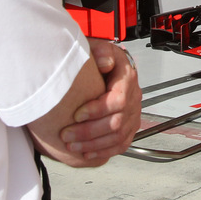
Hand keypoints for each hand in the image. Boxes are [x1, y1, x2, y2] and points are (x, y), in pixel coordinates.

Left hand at [59, 39, 141, 158]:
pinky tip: (87, 152)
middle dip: (89, 132)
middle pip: (117, 122)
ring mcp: (133, 114)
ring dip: (93, 144)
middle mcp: (134, 97)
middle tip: (67, 134)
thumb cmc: (100, 57)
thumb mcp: (99, 47)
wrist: (105, 64)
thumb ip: (101, 51)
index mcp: (127, 78)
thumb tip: (104, 62)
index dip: (97, 110)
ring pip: (118, 136)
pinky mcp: (129, 126)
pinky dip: (103, 151)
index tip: (76, 114)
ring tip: (72, 145)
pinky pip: (121, 144)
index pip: (118, 100)